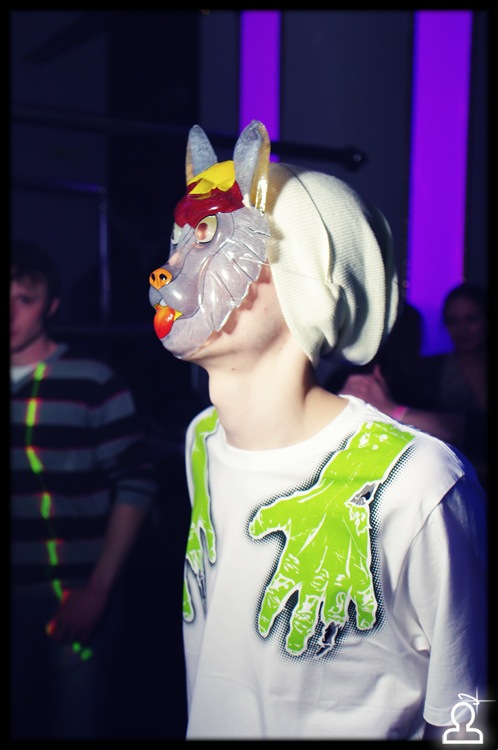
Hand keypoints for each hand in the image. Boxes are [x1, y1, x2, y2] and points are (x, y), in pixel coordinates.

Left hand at [46, 584, 108, 645]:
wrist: (95, 592)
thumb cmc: (82, 592)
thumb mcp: (68, 596)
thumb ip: (62, 604)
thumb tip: (59, 611)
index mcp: (61, 615)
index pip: (52, 631)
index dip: (53, 635)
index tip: (55, 636)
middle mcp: (68, 622)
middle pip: (60, 638)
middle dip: (61, 640)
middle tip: (64, 640)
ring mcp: (78, 626)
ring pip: (71, 641)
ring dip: (72, 641)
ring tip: (74, 640)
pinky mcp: (88, 628)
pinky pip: (83, 640)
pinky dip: (82, 642)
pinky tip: (83, 640)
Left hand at [249, 421, 413, 655]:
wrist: (343, 497)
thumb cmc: (310, 503)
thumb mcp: (279, 511)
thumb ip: (262, 522)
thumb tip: (252, 530)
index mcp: (291, 568)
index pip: (273, 601)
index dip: (267, 618)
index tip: (264, 629)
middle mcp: (313, 581)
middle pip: (301, 621)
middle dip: (296, 638)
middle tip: (295, 648)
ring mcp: (338, 583)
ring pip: (331, 620)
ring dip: (327, 630)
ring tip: (325, 639)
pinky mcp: (361, 579)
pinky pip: (364, 608)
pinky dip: (363, 618)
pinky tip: (360, 623)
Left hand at [340, 364, 396, 415]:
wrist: (387, 405)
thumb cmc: (385, 394)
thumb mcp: (383, 382)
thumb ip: (378, 374)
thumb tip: (377, 366)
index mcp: (369, 378)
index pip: (353, 377)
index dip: (348, 381)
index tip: (346, 384)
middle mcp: (366, 382)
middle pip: (349, 381)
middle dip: (345, 385)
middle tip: (342, 389)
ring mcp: (364, 388)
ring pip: (349, 387)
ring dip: (344, 390)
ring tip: (340, 393)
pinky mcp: (363, 396)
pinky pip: (351, 393)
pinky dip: (345, 394)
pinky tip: (342, 396)